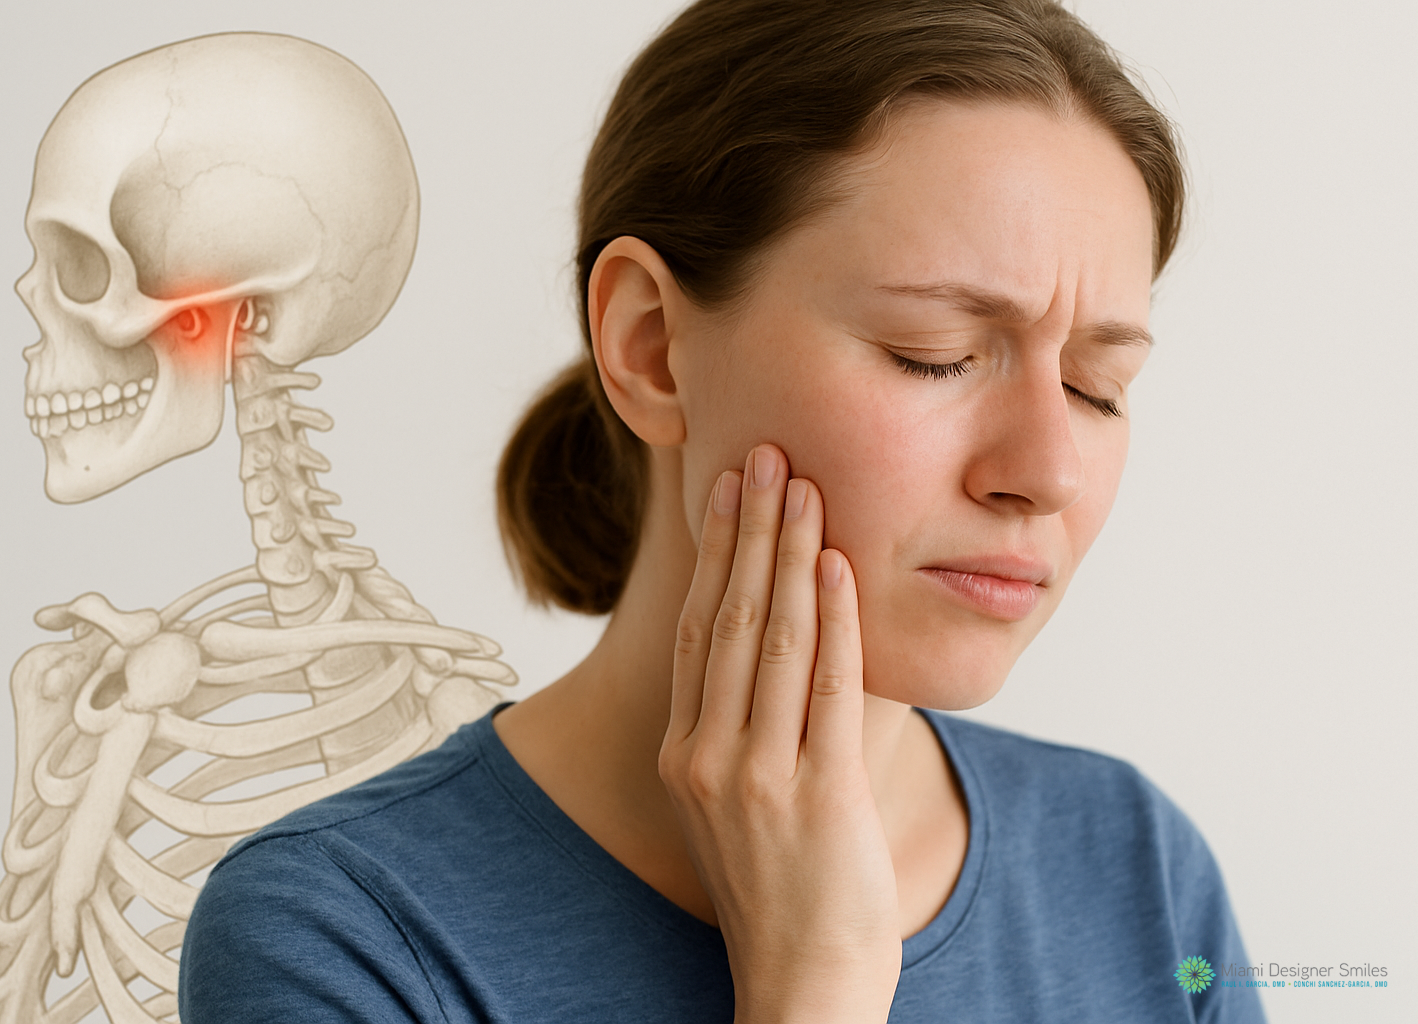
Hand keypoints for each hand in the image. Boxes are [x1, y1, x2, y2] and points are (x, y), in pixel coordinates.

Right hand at [658, 444, 900, 1023]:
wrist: (802, 986)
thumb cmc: (779, 893)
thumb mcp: (731, 807)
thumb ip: (735, 732)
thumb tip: (765, 653)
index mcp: (682, 755)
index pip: (698, 631)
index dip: (714, 554)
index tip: (727, 491)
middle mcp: (706, 757)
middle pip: (728, 617)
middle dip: (749, 528)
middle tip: (765, 455)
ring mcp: (757, 776)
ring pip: (774, 638)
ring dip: (790, 553)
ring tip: (803, 485)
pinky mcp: (817, 794)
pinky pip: (829, 685)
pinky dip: (835, 617)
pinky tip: (839, 565)